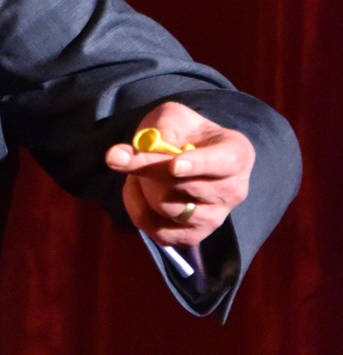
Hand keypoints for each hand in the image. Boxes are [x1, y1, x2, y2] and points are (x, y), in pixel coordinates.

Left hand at [104, 100, 253, 244]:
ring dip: (141, 185)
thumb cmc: (183, 133)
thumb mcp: (174, 117)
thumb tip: (140, 147)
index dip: (199, 164)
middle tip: (116, 154)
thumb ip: (163, 127)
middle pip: (184, 185)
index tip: (174, 164)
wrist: (183, 158)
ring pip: (165, 206)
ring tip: (141, 170)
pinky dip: (135, 205)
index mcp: (237, 155)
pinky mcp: (190, 237)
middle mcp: (233, 191)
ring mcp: (214, 218)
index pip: (223, 162)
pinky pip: (152, 226)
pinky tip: (138, 188)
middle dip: (147, 168)